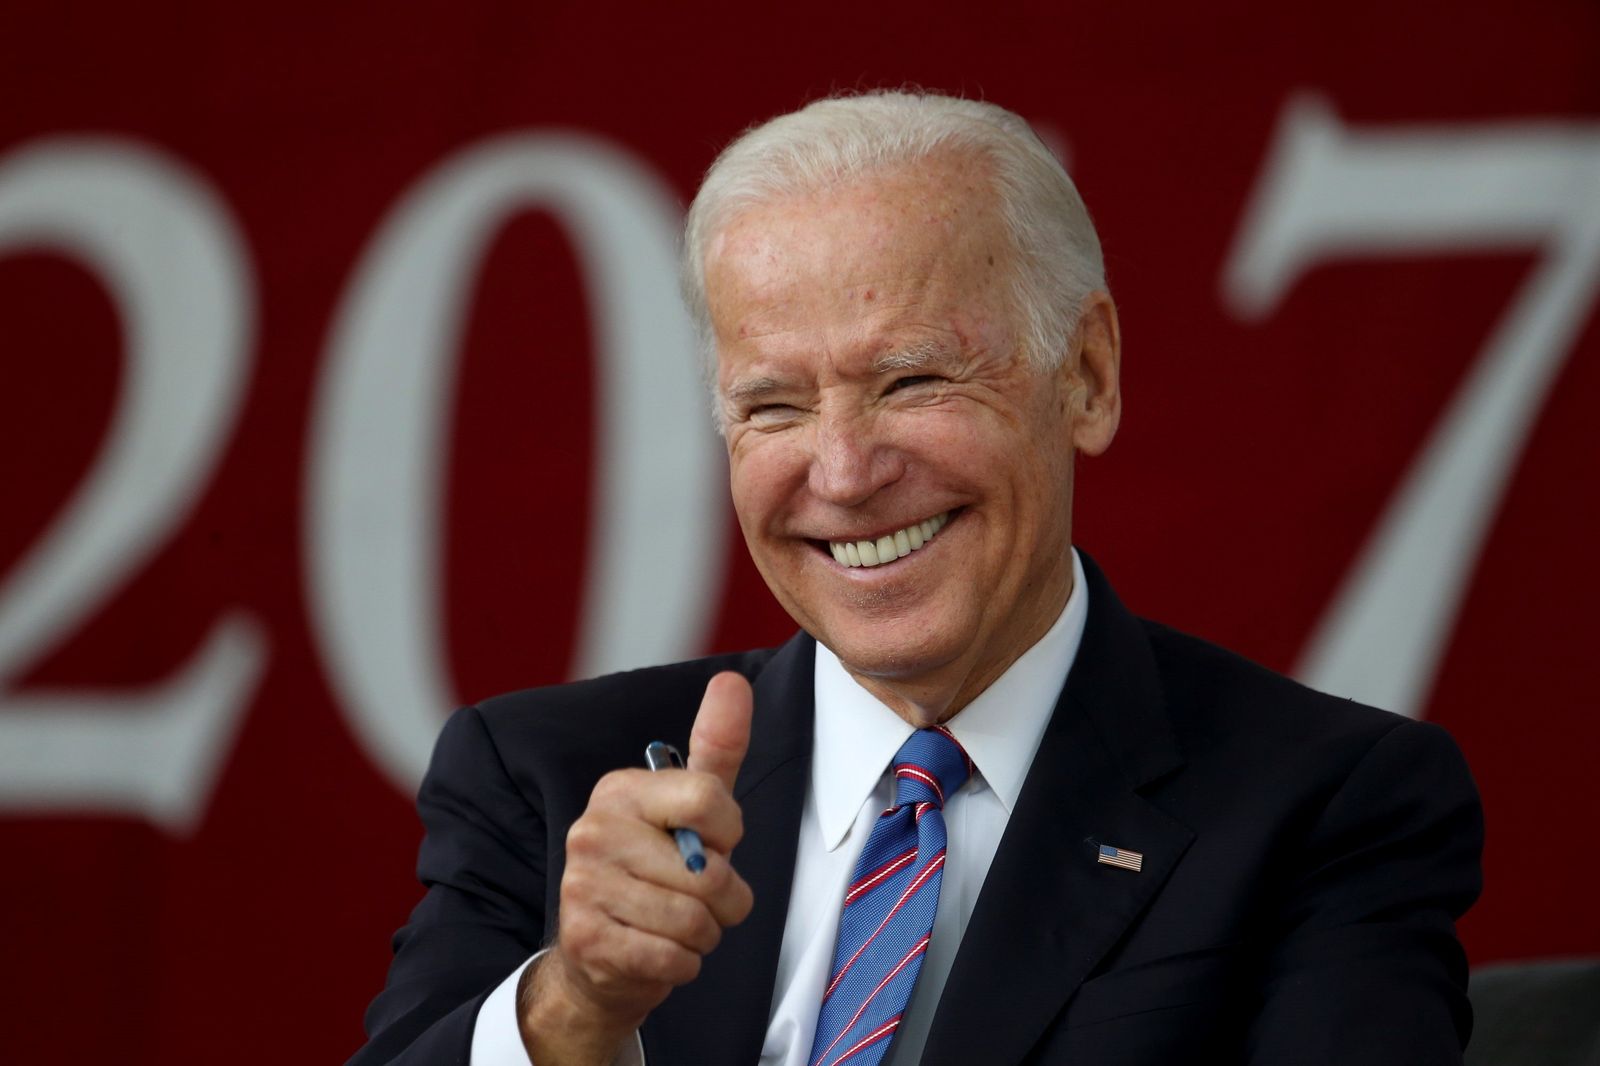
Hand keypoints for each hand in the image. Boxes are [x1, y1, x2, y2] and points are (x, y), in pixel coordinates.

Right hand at [519, 672, 755, 1064]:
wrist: (598, 957)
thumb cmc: (656, 874)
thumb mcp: (691, 808)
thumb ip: (716, 746)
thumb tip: (732, 682)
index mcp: (620, 790)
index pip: (709, 799)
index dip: (729, 833)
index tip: (713, 842)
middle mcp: (593, 830)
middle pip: (709, 871)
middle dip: (723, 898)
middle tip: (698, 898)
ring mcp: (583, 885)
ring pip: (694, 919)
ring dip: (704, 934)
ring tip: (678, 925)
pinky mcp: (586, 940)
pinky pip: (673, 959)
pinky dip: (682, 963)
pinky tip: (658, 950)